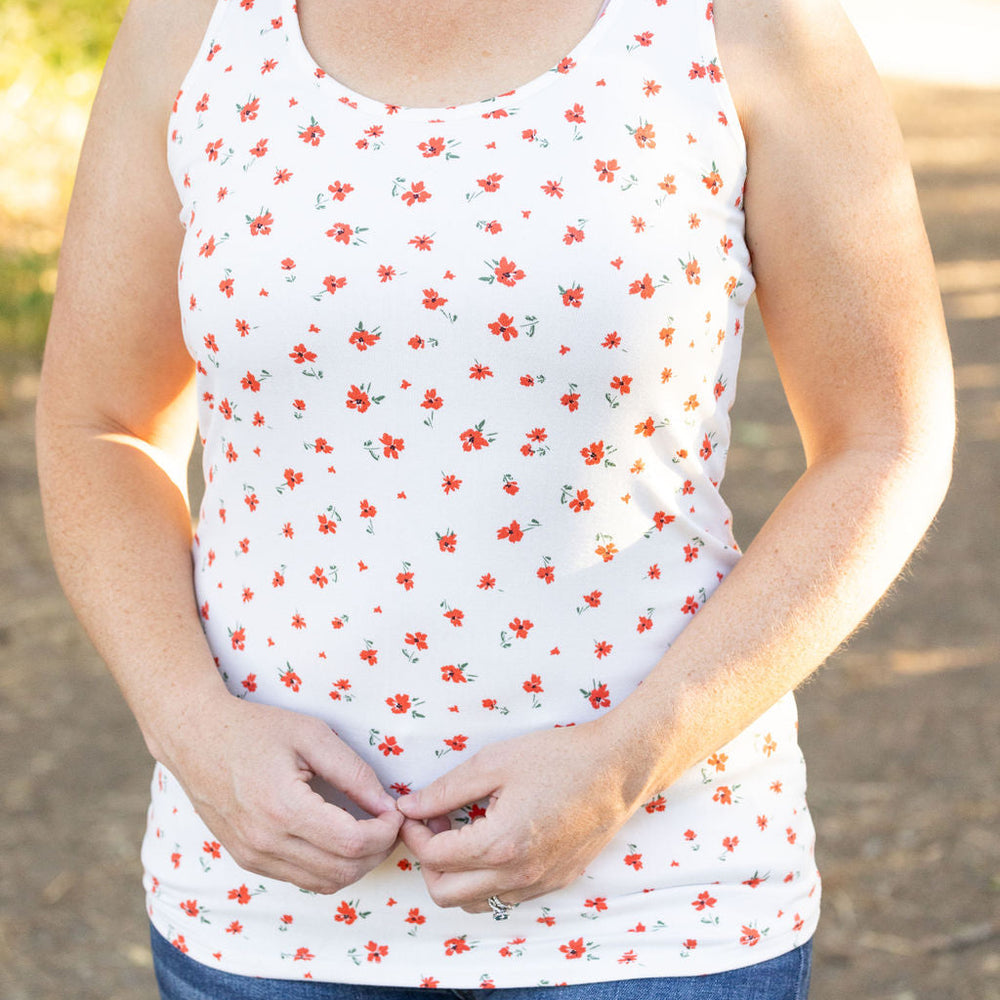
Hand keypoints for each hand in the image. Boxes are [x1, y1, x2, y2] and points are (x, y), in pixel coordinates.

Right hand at [159, 695, 402, 893]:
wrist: (195, 738)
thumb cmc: (254, 729)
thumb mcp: (312, 735)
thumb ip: (353, 772)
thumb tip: (386, 804)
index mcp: (283, 808)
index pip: (352, 843)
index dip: (385, 832)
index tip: (395, 812)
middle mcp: (266, 843)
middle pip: (343, 871)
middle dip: (378, 851)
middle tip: (390, 823)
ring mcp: (254, 857)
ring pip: (324, 883)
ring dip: (357, 864)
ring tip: (371, 831)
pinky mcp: (248, 860)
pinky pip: (302, 879)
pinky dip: (330, 867)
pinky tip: (341, 839)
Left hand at [396, 720, 643, 912]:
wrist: (617, 770)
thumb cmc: (558, 758)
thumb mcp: (494, 763)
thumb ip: (446, 789)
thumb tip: (409, 805)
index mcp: (498, 845)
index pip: (433, 857)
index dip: (414, 833)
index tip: (415, 812)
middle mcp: (516, 876)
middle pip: (444, 894)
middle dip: (428, 861)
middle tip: (436, 824)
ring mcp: (537, 885)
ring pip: (474, 903)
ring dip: (455, 875)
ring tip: (464, 832)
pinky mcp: (554, 883)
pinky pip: (504, 898)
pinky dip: (485, 880)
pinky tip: (494, 841)